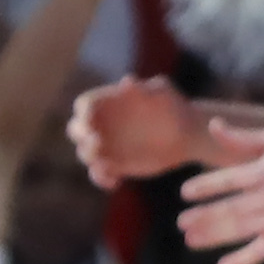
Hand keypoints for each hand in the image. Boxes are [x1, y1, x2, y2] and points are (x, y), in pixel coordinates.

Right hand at [69, 77, 212, 185]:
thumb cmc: (173, 105)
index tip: (90, 121)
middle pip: (76, 129)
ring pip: (85, 153)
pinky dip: (102, 178)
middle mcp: (102, 123)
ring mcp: (106, 144)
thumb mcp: (163, 92)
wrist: (186, 132)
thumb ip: (146, 87)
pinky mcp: (115, 164)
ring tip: (107, 165)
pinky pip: (99, 172)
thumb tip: (128, 81)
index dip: (83, 113)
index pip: (83, 105)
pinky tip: (116, 182)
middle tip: (97, 143)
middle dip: (81, 137)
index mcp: (108, 102)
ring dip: (91, 160)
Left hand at [179, 124, 263, 263]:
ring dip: (213, 236)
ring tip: (190, 239)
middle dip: (204, 216)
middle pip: (231, 209)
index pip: (229, 180)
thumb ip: (240, 138)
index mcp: (263, 172)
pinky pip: (261, 252)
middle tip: (181, 222)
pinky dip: (243, 261)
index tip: (185, 193)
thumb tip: (213, 125)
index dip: (206, 186)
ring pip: (240, 230)